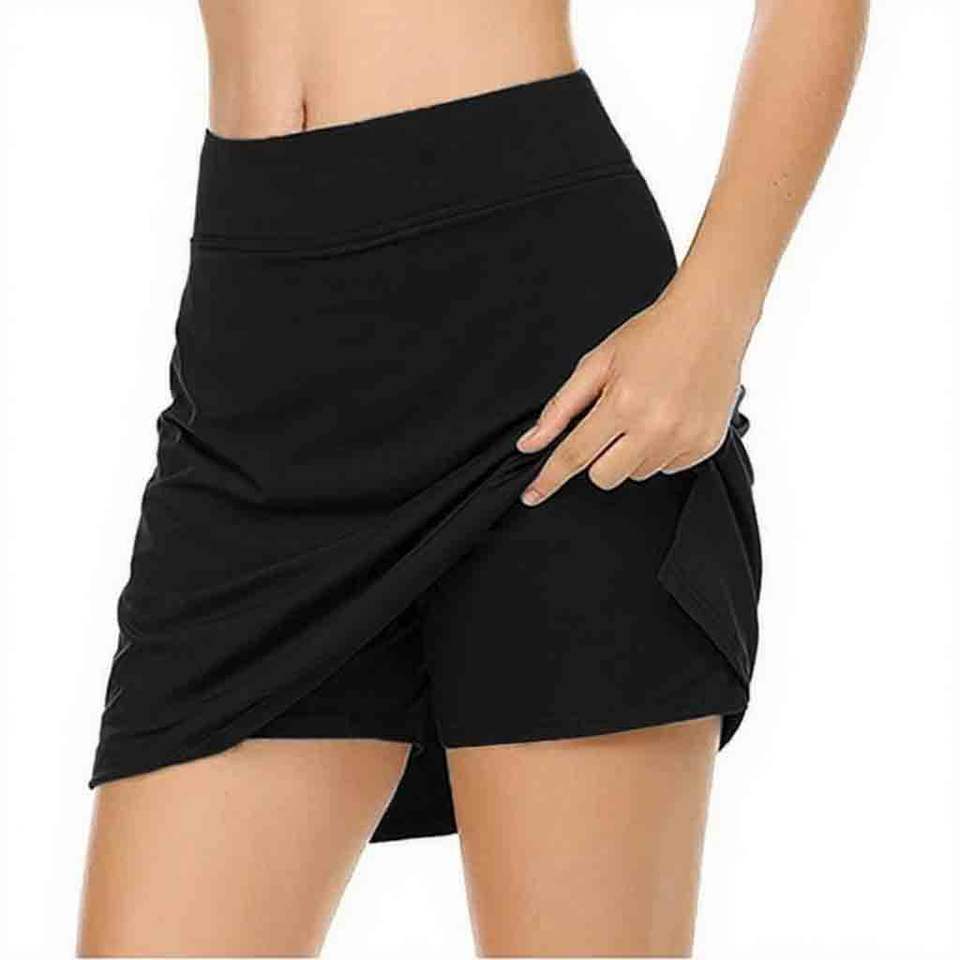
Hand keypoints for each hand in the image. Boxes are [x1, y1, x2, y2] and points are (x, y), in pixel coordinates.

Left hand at [516, 293, 752, 505]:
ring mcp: (684, 439)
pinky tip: (669, 418)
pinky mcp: (706, 445)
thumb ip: (560, 408)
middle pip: (604, 477)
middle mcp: (655, 427)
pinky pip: (668, 469)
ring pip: (635, 474)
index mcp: (622, 404)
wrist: (710, 321)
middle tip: (610, 424)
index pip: (574, 455)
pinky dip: (660, 451)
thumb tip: (530, 444)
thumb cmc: (651, 337)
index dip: (549, 479)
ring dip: (631, 453)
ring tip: (646, 412)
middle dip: (597, 458)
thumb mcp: (597, 363)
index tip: (533, 496)